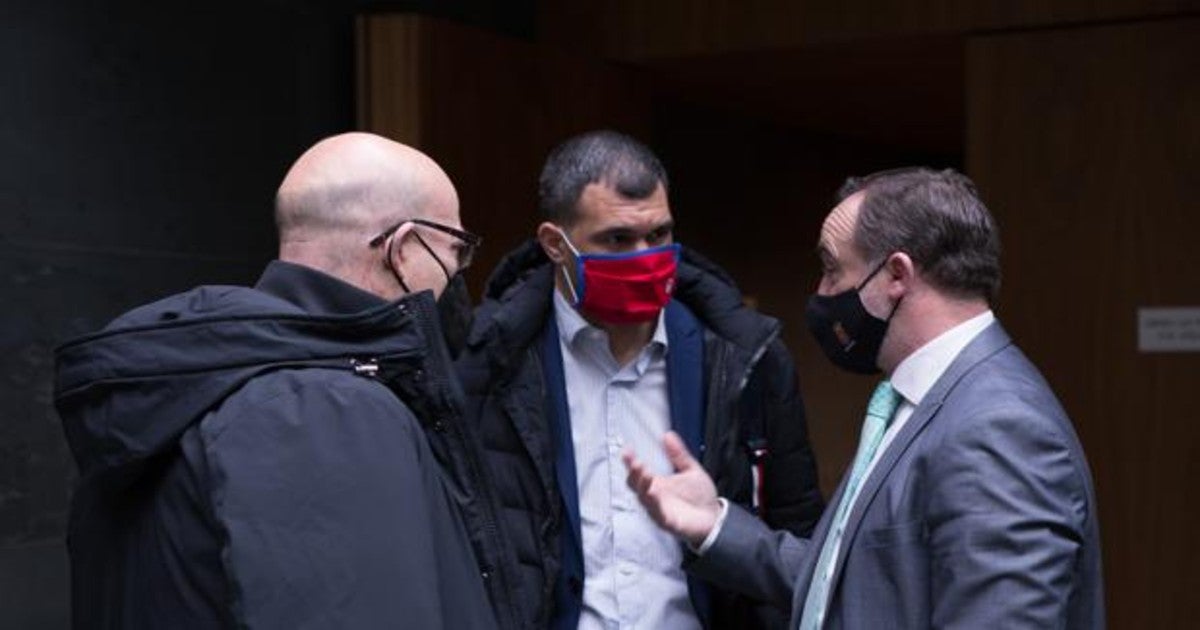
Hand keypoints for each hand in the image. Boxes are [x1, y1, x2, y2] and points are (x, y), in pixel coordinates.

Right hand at [622, 431, 721, 546]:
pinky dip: (653, 504)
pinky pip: (656, 513)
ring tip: (645, 472)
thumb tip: (669, 435)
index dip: (630, 461)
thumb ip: (679, 454)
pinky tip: (653, 493)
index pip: (638, 472)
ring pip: (643, 498)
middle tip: (635, 461)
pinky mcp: (667, 522)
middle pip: (635, 485)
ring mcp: (659, 509)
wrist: (715, 520)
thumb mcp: (691, 470)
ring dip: (642, 485)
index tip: (628, 450)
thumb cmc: (701, 498)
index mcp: (657, 483)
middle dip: (633, 472)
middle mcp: (654, 496)